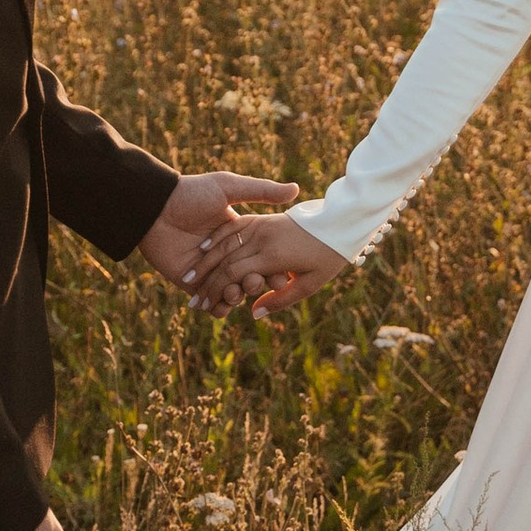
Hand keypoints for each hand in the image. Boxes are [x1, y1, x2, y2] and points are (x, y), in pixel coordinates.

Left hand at [139, 170, 299, 292]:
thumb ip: (262, 191)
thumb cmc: (190, 193)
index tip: (285, 273)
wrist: (154, 208)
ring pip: (233, 292)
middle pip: (251, 277)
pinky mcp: (192, 285)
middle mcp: (227, 255)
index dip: (275, 267)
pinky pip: (211, 304)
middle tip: (255, 281)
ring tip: (235, 291)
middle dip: (257, 283)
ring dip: (238, 296)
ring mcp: (209, 271)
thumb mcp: (228, 187)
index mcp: (239, 235)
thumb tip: (296, 190)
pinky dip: (219, 309)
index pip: (263, 255)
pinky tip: (222, 305)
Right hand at [187, 209, 352, 314]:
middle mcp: (263, 238)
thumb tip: (252, 313)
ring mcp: (261, 225)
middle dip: (205, 283)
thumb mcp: (310, 284)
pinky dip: (217, 239)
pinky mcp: (263, 217)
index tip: (203, 307)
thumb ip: (280, 300)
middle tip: (191, 302)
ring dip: (205, 263)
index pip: (234, 275)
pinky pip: (234, 227)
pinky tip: (204, 248)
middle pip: (225, 262)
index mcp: (273, 256)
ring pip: (225, 244)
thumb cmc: (330, 256)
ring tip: (188, 279)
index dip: (215, 292)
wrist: (341, 220)